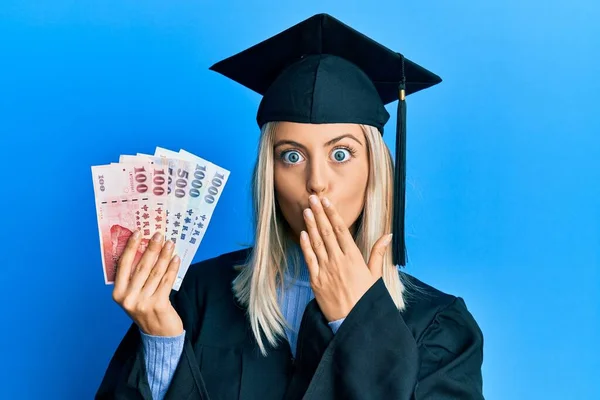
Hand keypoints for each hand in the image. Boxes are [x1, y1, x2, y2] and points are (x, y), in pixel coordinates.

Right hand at [112, 230, 183, 336]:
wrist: (159, 335)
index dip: (131, 247)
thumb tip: (145, 248)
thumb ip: (135, 277)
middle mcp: (128, 298)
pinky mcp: (158, 305)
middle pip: (141, 266)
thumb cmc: (146, 309)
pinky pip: (167, 281)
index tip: (138, 232)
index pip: (123, 265)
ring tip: (170, 243)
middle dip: (151, 248)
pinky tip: (176, 258)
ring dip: (164, 255)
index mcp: (118, 293)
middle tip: (159, 234)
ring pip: (156, 272)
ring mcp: (143, 302)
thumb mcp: (135, 295)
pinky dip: (172, 268)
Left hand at [299, 195, 392, 321]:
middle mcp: (338, 261)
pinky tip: (303, 234)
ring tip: (306, 210)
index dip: (333, 214)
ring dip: (311, 225)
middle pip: (327, 232)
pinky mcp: (316, 281)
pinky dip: (305, 245)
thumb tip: (388, 235)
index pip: (341, 230)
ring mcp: (325, 270)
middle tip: (312, 198)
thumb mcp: (375, 276)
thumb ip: (378, 253)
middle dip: (319, 213)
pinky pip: (309, 259)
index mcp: (353, 258)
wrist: (352, 322)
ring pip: (317, 242)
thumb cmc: (366, 299)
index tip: (327, 202)